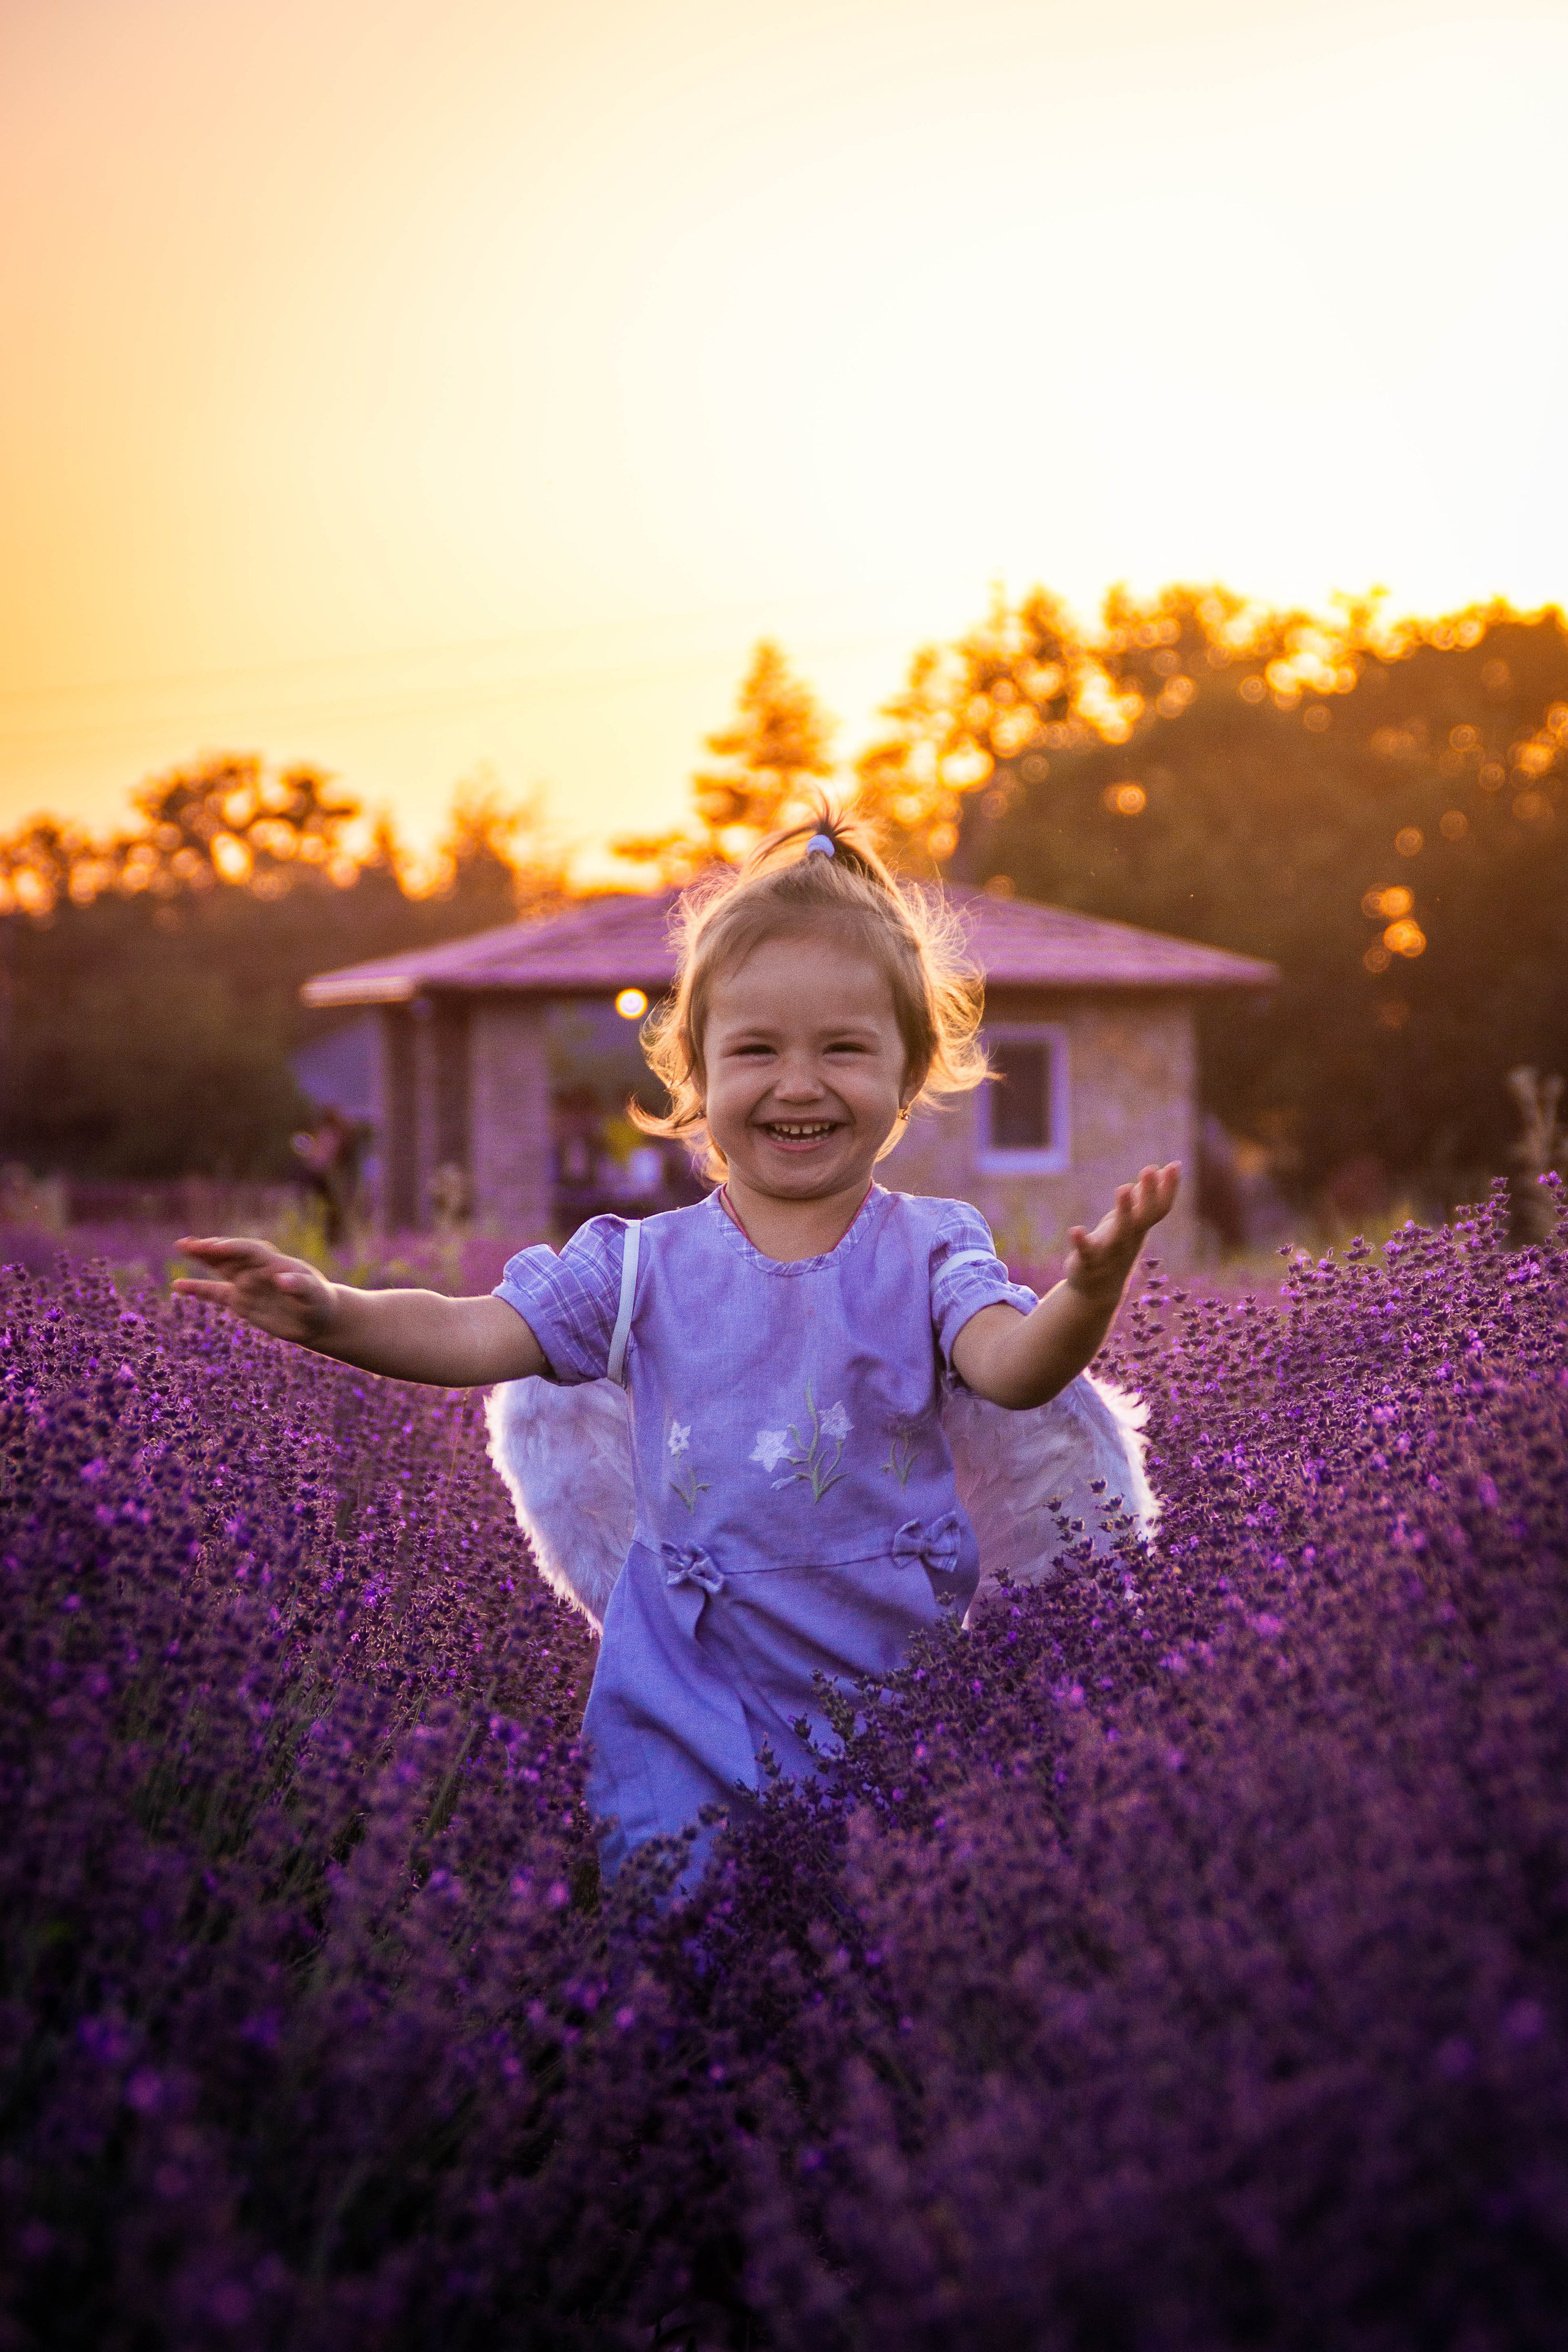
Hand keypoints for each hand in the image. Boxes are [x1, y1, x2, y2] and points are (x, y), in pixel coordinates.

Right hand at [172, 1235, 339, 1344]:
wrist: (317, 1319)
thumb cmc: (319, 1303)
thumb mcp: (314, 1296)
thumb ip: (300, 1286)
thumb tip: (282, 1279)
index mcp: (275, 1263)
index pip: (250, 1250)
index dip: (233, 1248)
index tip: (216, 1248)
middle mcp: (257, 1269)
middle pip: (230, 1253)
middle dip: (211, 1248)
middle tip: (188, 1244)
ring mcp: (247, 1283)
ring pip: (220, 1266)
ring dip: (202, 1257)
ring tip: (181, 1246)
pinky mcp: (240, 1300)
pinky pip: (215, 1293)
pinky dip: (197, 1289)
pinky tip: (177, 1286)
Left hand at [1064, 1162, 1179, 1303]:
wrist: (1097, 1292)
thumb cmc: (1115, 1249)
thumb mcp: (1130, 1223)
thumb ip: (1142, 1198)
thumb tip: (1158, 1168)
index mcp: (1139, 1229)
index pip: (1159, 1208)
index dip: (1168, 1189)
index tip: (1176, 1165)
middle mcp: (1129, 1240)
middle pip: (1143, 1217)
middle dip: (1148, 1194)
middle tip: (1149, 1169)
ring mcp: (1110, 1252)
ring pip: (1120, 1233)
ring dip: (1123, 1212)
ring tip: (1123, 1188)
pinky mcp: (1088, 1262)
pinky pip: (1086, 1252)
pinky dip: (1081, 1242)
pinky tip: (1074, 1230)